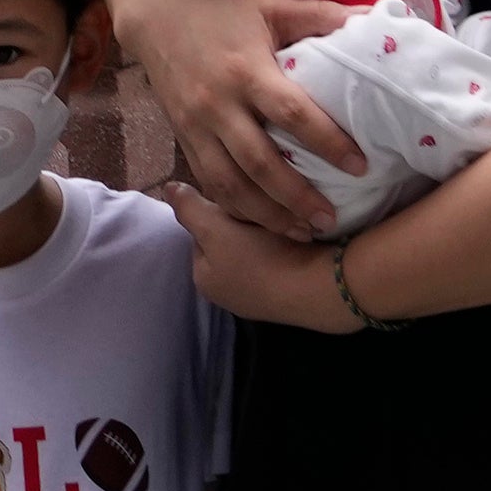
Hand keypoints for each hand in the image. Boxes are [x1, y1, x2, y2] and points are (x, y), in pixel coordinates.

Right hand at [116, 0, 367, 237]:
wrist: (153, 12)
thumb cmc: (217, 6)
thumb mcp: (268, 4)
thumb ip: (319, 16)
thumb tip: (371, 19)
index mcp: (245, 70)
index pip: (292, 114)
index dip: (328, 143)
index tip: (360, 166)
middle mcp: (218, 105)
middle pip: (259, 163)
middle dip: (296, 197)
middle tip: (330, 219)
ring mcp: (195, 126)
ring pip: (230, 183)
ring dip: (266, 214)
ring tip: (301, 232)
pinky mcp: (183, 138)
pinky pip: (209, 182)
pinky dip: (236, 206)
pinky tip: (262, 220)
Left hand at [158, 179, 355, 330]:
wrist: (323, 288)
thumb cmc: (260, 258)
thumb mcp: (215, 229)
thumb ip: (189, 209)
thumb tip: (167, 190)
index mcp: (204, 280)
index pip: (203, 232)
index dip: (219, 209)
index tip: (238, 198)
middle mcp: (228, 295)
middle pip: (229, 242)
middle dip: (242, 222)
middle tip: (262, 207)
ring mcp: (260, 300)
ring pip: (257, 251)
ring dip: (267, 233)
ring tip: (283, 220)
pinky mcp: (290, 297)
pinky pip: (281, 261)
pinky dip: (287, 247)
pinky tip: (299, 238)